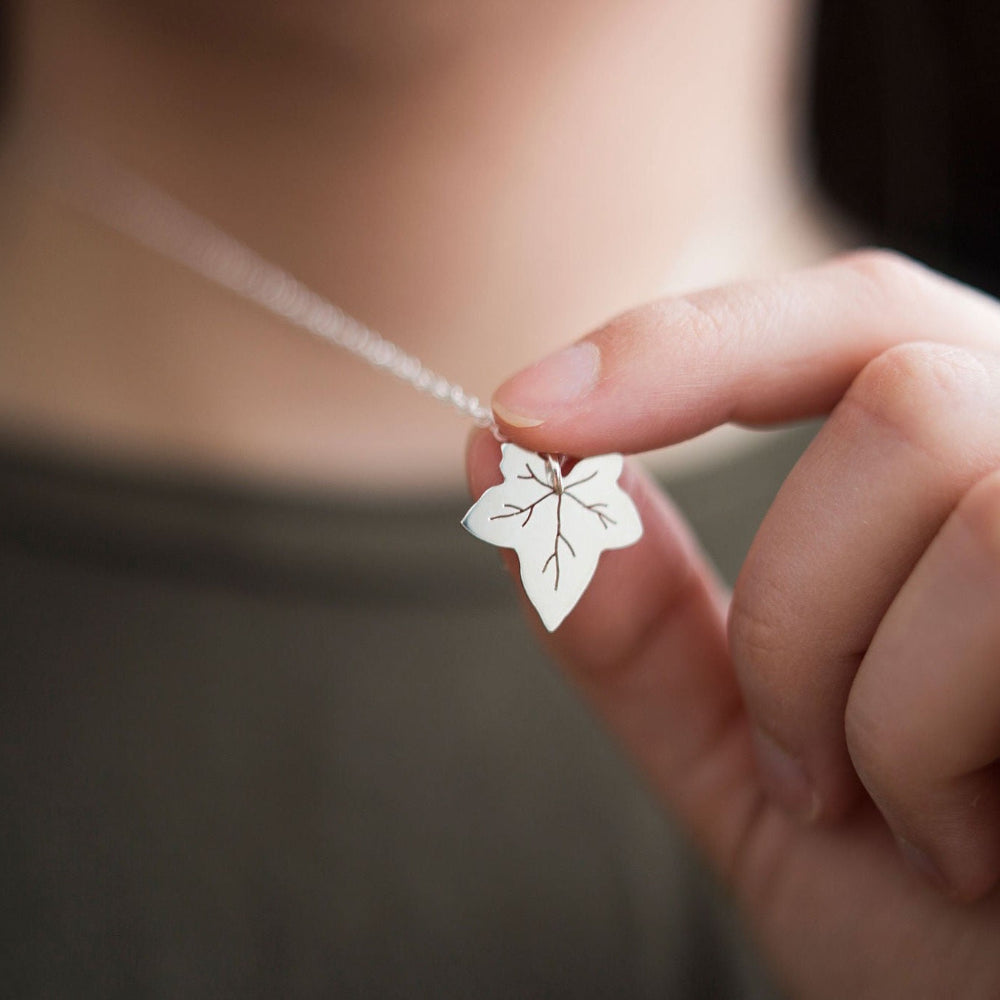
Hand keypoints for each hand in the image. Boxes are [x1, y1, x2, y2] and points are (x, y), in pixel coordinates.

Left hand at [467, 251, 999, 998]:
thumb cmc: (917, 923)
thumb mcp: (745, 763)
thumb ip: (632, 619)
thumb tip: (502, 458)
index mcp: (979, 479)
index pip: (842, 319)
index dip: (680, 346)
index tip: (525, 415)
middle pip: (888, 377)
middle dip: (788, 593)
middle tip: (797, 766)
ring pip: (936, 454)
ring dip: (847, 678)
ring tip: (889, 815)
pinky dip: (924, 737)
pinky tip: (969, 846)